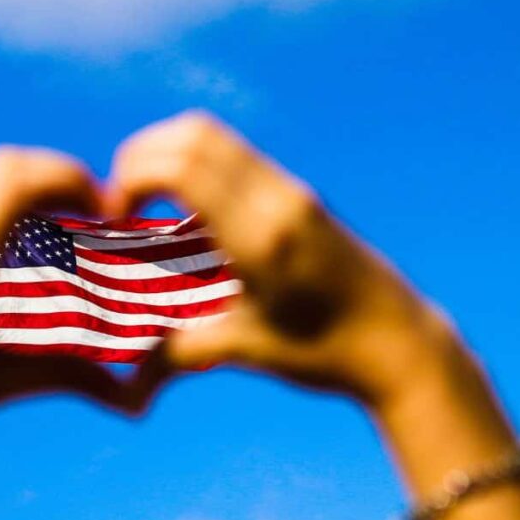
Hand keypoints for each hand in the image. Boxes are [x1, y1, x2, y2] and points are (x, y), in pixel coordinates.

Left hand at [0, 147, 134, 478]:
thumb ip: (66, 377)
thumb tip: (128, 398)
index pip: (17, 183)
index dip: (69, 178)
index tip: (105, 205)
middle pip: (4, 165)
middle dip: (59, 174)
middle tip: (93, 209)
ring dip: (30, 184)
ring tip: (62, 224)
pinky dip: (4, 200)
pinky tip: (18, 247)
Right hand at [107, 111, 459, 409]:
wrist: (402, 343)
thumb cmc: (327, 353)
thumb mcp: (249, 351)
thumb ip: (181, 354)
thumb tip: (129, 386)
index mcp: (261, 236)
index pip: (184, 165)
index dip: (133, 176)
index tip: (117, 214)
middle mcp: (277, 199)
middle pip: (194, 133)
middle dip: (141, 155)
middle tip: (123, 201)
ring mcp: (293, 191)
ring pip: (215, 136)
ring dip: (170, 154)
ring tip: (150, 200)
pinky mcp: (301, 195)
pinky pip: (236, 155)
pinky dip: (198, 164)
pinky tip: (190, 211)